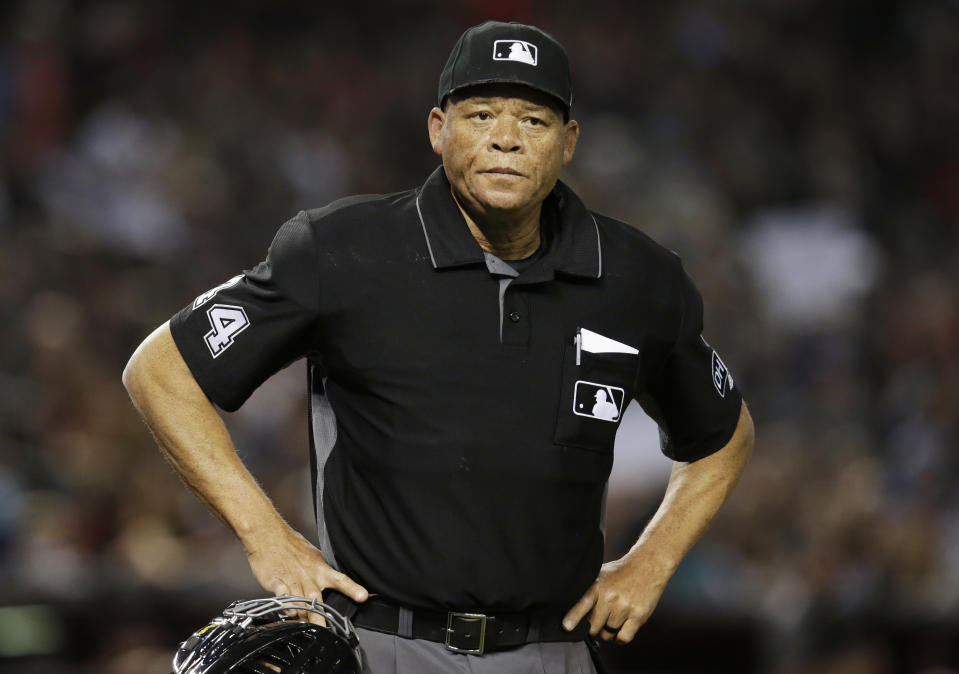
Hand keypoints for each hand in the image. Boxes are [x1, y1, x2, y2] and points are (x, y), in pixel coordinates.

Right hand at [244, 525, 367, 624]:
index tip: (363, 596)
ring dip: (305, 614)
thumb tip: (334, 584)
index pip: (340, 579)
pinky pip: (283, 595)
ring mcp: (293, 579)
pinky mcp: (277, 581)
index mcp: (320, 569)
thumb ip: (322, 574)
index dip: (352, 588)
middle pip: (318, 599)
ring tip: (309, 627)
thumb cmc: (291, 547)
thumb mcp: (313, 557)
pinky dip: (286, 604)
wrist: (268, 536)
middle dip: (322, 616)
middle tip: (326, 629)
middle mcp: (308, 576)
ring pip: (301, 601)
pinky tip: (290, 612)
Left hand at [562, 555, 669, 643]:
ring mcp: (625, 607)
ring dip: (606, 634)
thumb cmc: (622, 571)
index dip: (574, 617)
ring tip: (607, 626)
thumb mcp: (601, 574)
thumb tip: (573, 609)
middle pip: (594, 626)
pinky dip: (618, 639)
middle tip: (595, 626)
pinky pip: (624, 637)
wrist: (648, 565)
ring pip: (608, 634)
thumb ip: (589, 590)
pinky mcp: (638, 616)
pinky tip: (617, 634)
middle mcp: (611, 597)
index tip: (566, 627)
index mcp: (599, 585)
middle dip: (592, 629)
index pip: (583, 603)